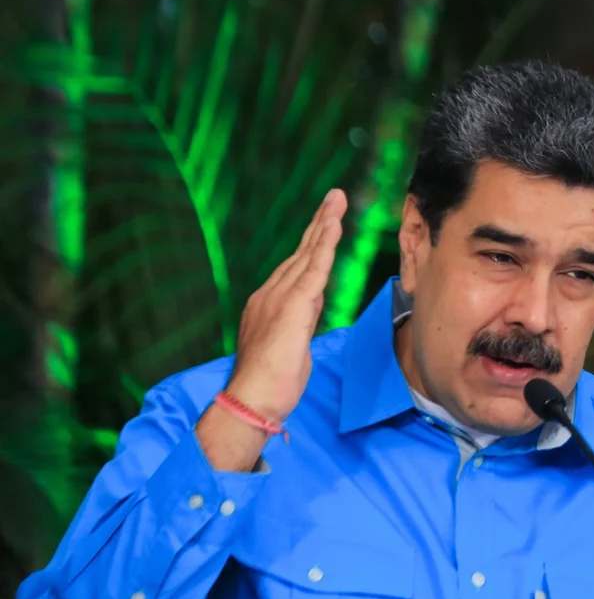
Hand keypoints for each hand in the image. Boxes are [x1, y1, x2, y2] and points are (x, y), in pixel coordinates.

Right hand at [224, 188, 346, 422]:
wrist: (252, 400)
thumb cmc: (271, 384)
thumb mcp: (291, 345)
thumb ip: (300, 320)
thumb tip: (311, 305)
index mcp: (269, 304)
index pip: (297, 268)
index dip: (313, 244)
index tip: (326, 222)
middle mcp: (270, 295)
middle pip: (301, 252)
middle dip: (319, 223)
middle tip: (334, 198)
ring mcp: (278, 298)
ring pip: (307, 254)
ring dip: (323, 225)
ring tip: (336, 201)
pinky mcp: (291, 306)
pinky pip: (312, 269)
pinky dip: (324, 245)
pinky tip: (332, 226)